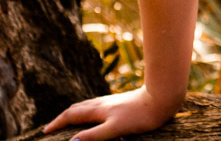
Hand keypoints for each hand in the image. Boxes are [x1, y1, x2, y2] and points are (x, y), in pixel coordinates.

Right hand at [42, 86, 179, 140]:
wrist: (162, 98)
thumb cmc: (140, 115)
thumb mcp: (115, 128)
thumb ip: (94, 136)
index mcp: (98, 110)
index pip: (71, 115)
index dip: (57, 123)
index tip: (45, 131)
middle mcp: (102, 103)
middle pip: (77, 108)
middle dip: (62, 117)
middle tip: (52, 126)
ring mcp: (112, 101)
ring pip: (88, 105)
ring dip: (75, 112)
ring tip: (69, 119)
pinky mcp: (121, 101)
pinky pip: (98, 105)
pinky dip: (88, 110)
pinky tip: (96, 113)